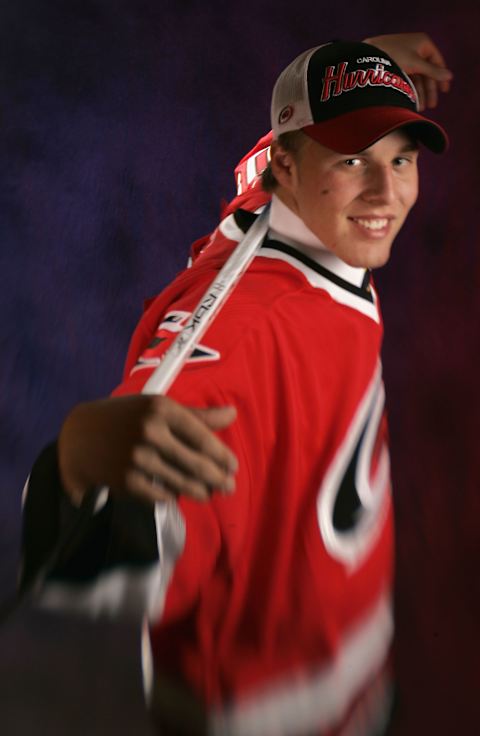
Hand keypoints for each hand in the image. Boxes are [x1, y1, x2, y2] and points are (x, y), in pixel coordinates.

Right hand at [58, 395, 237, 505]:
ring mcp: (137, 458)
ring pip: (182, 483)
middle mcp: (150, 431)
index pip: (202, 436)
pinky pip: (161, 495)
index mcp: (160, 408)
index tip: (232, 466)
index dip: (222, 455)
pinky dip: (173, 496)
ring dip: (201, 492)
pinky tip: (179, 495)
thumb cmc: (125, 418)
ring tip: (209, 494)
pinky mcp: (127, 481)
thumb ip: (196, 415)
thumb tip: (232, 414)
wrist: (79, 437)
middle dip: (218, 479)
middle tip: (229, 487)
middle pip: (196, 463)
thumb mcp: (156, 407)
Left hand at [364, 32, 452, 109]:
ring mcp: (405, 57)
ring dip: (419, 92)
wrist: (367, 56)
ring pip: (416, 76)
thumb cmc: (393, 55)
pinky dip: (409, 89)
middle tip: (432, 105)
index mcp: (423, 43)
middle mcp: (415, 49)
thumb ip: (433, 71)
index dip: (441, 76)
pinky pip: (407, 78)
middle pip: (426, 71)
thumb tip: (449, 76)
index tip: (444, 91)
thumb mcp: (415, 64)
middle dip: (429, 89)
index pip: (437, 61)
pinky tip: (410, 101)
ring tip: (420, 107)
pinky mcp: (396, 65)